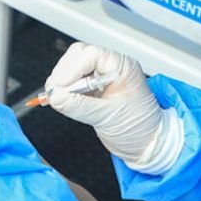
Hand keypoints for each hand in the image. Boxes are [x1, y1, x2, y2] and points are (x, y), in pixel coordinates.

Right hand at [46, 43, 183, 173]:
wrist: (147, 144)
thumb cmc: (139, 128)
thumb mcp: (108, 117)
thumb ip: (79, 106)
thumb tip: (55, 97)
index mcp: (122, 67)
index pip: (91, 55)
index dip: (72, 68)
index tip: (59, 85)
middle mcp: (112, 67)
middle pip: (79, 56)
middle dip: (64, 73)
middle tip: (53, 92)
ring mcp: (102, 77)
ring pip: (73, 67)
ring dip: (62, 81)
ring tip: (55, 98)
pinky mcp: (93, 90)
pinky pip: (73, 82)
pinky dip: (64, 90)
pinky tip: (60, 100)